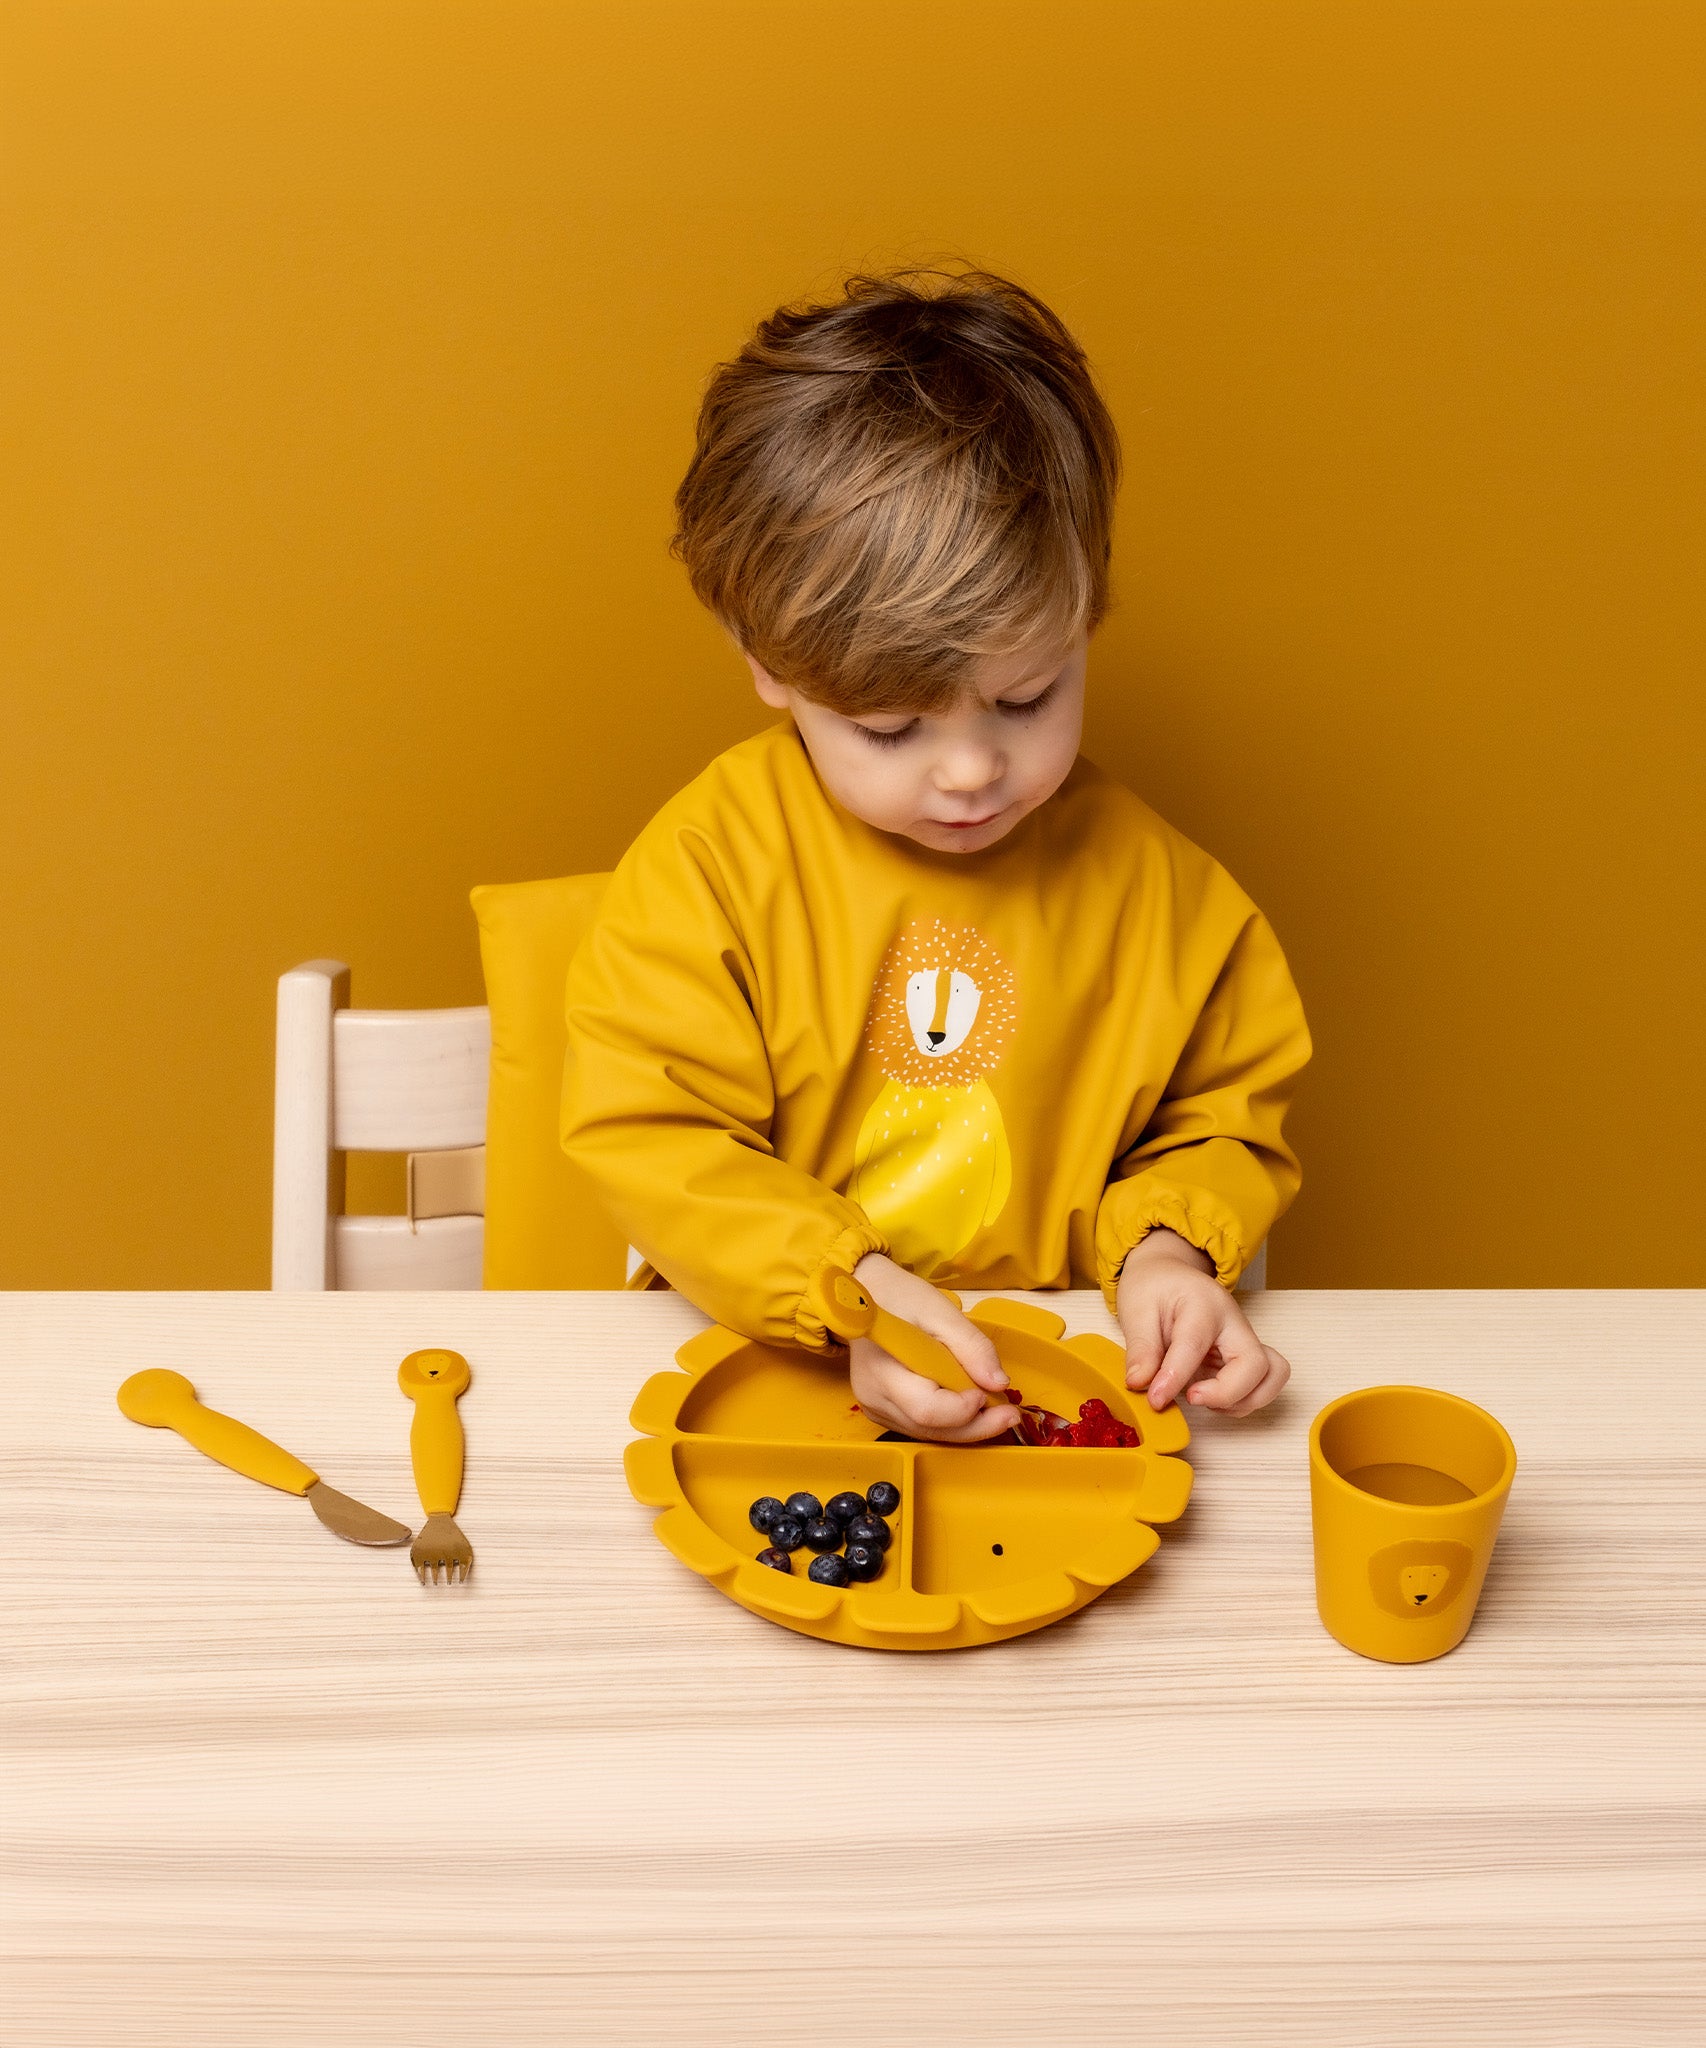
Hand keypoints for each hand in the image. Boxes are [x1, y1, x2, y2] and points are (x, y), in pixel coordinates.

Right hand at [845, 1253, 1019, 1443]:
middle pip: (930, 1428)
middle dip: (975, 1426)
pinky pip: (922, 1426)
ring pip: (929, 1433)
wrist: (868, 1295)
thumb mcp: (942, 1312)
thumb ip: (972, 1347)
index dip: (962, 1408)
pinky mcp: (882, 1411)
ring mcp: (875, 1407)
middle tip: (1009, 1414)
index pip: (926, 1409)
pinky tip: (968, 1405)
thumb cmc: (900, 1298)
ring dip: (965, 1426)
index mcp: (883, 1369)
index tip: (987, 1391)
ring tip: (995, 1408)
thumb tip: (998, 1384)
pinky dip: (949, 1421)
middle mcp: (874, 1397)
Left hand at [1116, 1229, 1289, 1416]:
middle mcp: (1234, 1323)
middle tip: (1190, 1396)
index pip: (1196, 1346)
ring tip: (1204, 1398)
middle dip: (1226, 1393)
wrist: (1170, 1275)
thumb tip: (1139, 1384)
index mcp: (1203, 1304)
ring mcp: (1244, 1340)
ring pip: (1272, 1376)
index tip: (1155, 1399)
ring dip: (1242, 1400)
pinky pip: (1263, 1384)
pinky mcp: (1244, 1357)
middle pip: (1256, 1364)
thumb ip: (1141, 1350)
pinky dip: (1243, 1401)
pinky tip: (1210, 1397)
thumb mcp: (1136, 1311)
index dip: (1175, 1378)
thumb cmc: (1155, 1288)